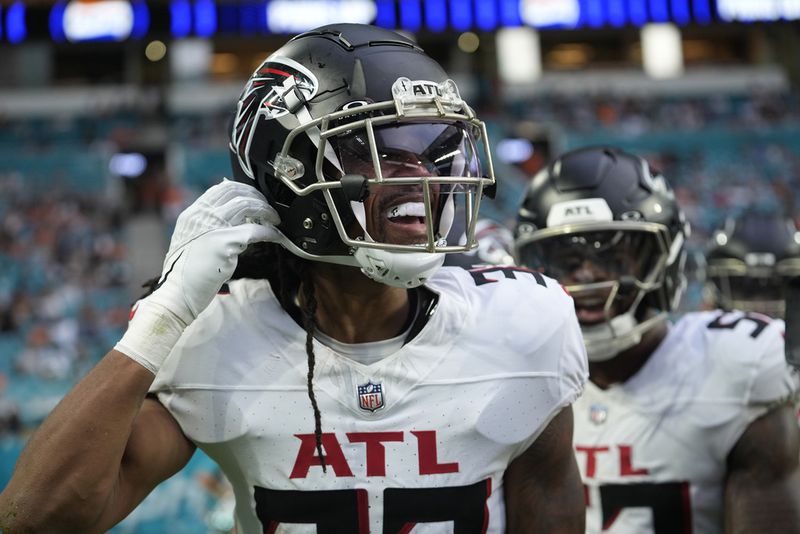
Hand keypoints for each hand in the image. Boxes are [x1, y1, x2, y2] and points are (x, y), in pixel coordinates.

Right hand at [150, 179, 279, 323]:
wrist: (178, 292)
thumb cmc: (186, 272)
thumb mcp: (192, 240)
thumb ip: (208, 226)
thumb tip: (233, 218)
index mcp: (193, 213)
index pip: (222, 188)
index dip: (243, 190)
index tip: (256, 198)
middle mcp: (201, 215)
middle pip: (236, 192)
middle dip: (258, 197)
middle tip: (269, 208)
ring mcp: (213, 227)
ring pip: (247, 206)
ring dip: (266, 211)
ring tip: (275, 220)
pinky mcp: (225, 242)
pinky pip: (255, 230)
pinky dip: (269, 232)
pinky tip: (276, 236)